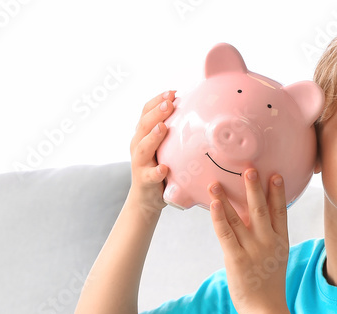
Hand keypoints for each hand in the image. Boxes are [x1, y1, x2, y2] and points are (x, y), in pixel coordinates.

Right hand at [128, 90, 175, 213]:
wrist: (147, 199)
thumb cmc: (161, 169)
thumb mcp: (166, 149)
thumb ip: (175, 134)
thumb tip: (198, 116)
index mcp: (143, 135)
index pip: (146, 113)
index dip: (157, 101)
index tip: (172, 92)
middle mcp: (138, 146)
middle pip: (144, 125)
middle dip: (156, 112)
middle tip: (169, 103)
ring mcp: (140, 163)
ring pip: (143, 147)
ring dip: (153, 136)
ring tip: (162, 128)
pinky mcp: (144, 180)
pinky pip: (150, 175)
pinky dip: (156, 172)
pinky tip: (164, 168)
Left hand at [208, 169, 289, 313]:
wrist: (266, 311)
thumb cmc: (268, 286)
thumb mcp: (276, 259)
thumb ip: (269, 240)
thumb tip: (257, 222)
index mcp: (281, 242)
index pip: (280, 213)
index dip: (278, 193)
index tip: (275, 174)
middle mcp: (268, 243)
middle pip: (261, 210)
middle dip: (254, 188)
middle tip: (249, 168)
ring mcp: (253, 251)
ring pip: (239, 219)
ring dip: (226, 199)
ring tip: (216, 182)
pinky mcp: (237, 260)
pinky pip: (226, 234)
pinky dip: (219, 218)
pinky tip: (213, 204)